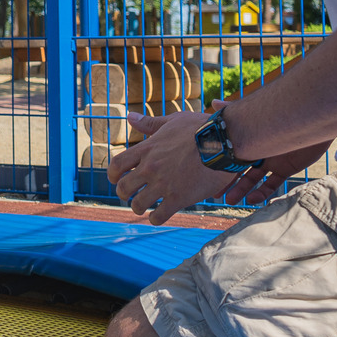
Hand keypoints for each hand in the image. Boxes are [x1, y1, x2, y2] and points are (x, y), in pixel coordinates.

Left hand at [106, 109, 238, 224]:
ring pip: (138, 204)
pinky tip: (158, 217)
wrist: (224, 141)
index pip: (117, 164)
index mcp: (148, 149)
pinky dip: (155, 219)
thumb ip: (150, 123)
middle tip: (130, 196)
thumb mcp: (173, 121)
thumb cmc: (200, 128)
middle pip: (123, 187)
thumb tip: (130, 117)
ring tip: (143, 209)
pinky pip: (159, 215)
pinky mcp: (178, 198)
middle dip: (123, 194)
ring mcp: (163, 184)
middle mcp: (151, 167)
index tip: (115, 179)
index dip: (113, 174)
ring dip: (138, 208)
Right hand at [202, 100, 330, 206]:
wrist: (309, 118)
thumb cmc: (280, 114)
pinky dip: (262, 192)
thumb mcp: (255, 113)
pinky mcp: (286, 169)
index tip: (209, 179)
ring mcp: (271, 161)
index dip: (220, 169)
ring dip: (243, 190)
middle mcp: (258, 152)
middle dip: (229, 183)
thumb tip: (213, 103)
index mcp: (249, 140)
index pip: (231, 157)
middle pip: (240, 171)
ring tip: (231, 200)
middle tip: (218, 195)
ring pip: (254, 180)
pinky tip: (252, 199)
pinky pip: (272, 184)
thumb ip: (234, 110)